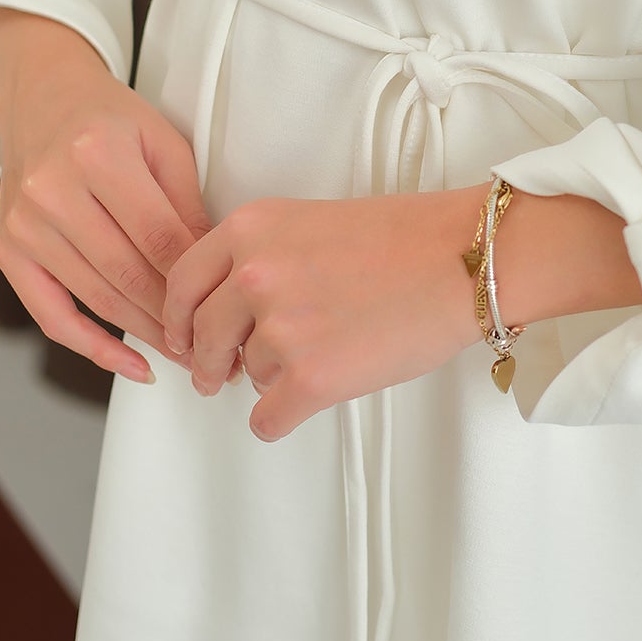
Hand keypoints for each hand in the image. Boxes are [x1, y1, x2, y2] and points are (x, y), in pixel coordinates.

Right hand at [0, 6, 212, 383]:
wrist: (42, 99)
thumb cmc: (110, 119)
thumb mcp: (164, 143)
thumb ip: (188, 204)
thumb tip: (214, 270)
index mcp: (99, 154)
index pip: (158, 237)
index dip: (194, 280)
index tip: (224, 308)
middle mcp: (52, 190)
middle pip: (127, 273)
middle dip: (175, 317)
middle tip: (213, 343)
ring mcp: (24, 224)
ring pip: (96, 297)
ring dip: (145, 335)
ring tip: (185, 354)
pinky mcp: (7, 249)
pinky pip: (50, 314)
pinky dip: (92, 346)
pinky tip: (130, 363)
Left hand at [162, 185, 488, 442]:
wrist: (464, 261)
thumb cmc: (408, 238)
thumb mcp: (311, 221)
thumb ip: (261, 255)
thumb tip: (229, 309)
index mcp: (251, 230)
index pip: (182, 282)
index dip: (177, 318)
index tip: (181, 335)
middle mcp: (255, 277)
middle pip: (201, 336)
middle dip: (210, 361)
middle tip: (218, 373)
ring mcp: (280, 330)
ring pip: (245, 376)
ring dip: (270, 377)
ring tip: (319, 355)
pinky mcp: (310, 380)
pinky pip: (267, 419)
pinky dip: (281, 418)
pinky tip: (300, 405)